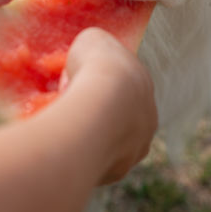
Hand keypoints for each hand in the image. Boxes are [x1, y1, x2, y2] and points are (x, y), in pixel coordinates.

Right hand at [61, 28, 157, 183]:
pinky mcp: (119, 170)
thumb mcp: (92, 41)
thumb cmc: (95, 67)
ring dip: (90, 138)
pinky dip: (82, 158)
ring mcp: (135, 147)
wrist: (98, 106)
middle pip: (119, 117)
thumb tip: (89, 52)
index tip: (75, 84)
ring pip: (110, 143)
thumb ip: (94, 49)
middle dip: (96, 114)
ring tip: (62, 131)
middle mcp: (147, 119)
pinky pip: (97, 164)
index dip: (96, 83)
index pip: (121, 85)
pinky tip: (64, 149)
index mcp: (145, 86)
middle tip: (68, 110)